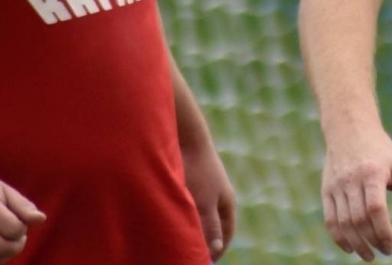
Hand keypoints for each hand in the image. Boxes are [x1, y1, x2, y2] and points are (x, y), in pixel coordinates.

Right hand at [0, 167, 44, 264]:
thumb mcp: (4, 190)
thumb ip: (23, 206)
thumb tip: (41, 220)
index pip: (14, 229)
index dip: (22, 230)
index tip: (20, 224)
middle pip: (1, 247)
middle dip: (15, 246)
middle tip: (17, 239)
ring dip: (1, 256)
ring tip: (5, 244)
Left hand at [182, 142, 237, 260]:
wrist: (186, 139)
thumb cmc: (198, 172)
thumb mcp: (204, 204)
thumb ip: (210, 228)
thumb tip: (215, 250)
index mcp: (226, 204)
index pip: (225, 236)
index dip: (216, 251)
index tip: (203, 263)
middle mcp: (216, 198)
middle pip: (210, 228)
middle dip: (200, 241)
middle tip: (185, 254)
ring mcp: (202, 190)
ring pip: (195, 217)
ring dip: (187, 227)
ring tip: (172, 238)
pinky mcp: (187, 184)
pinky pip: (184, 206)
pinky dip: (177, 214)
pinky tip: (164, 218)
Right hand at [321, 124, 391, 260]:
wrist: (349, 129)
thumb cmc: (381, 151)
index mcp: (372, 173)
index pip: (375, 209)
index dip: (383, 231)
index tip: (391, 246)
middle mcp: (352, 179)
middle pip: (359, 219)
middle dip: (371, 241)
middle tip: (383, 251)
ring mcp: (336, 185)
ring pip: (343, 222)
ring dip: (356, 243)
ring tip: (369, 255)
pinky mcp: (326, 190)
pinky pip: (330, 220)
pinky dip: (339, 238)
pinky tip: (350, 248)